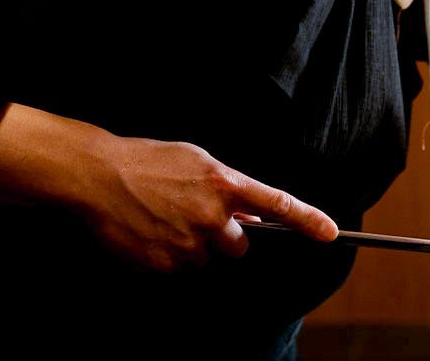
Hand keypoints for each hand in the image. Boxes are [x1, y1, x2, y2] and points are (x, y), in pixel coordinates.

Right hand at [0, 103, 337, 271]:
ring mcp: (189, 244)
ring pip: (207, 259)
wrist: (99, 177)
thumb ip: (225, 184)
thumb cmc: (147, 161)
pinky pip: (179, 270)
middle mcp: (212, 216)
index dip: (307, 219)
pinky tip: (150, 233)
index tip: (330, 233)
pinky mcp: (165, 265)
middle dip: (224, 237)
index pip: (276, 204)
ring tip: (165, 220)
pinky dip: (169, 257)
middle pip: (239, 245)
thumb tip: (245, 210)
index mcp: (223, 184)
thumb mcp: (194, 159)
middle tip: (195, 216)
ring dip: (194, 247)